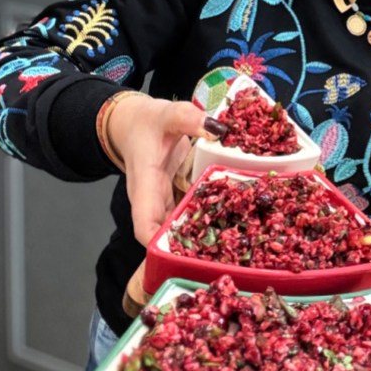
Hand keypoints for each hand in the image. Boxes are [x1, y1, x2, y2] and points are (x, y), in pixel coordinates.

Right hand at [106, 94, 224, 245]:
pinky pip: (191, 214)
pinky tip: (234, 222)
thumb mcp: (167, 115)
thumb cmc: (146, 123)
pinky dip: (209, 219)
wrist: (136, 124)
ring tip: (233, 247)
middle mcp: (153, 201)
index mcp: (145, 186)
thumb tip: (216, 128)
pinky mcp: (177, 198)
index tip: (181, 255)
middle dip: (189, 249)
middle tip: (222, 256)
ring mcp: (165, 202)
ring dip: (202, 238)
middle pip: (165, 235)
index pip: (144, 225)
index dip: (159, 243)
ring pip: (180, 228)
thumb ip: (188, 118)